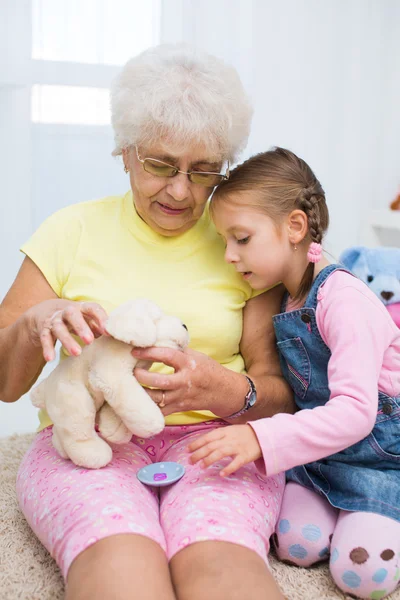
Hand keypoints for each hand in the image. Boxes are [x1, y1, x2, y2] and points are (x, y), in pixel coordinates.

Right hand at [27, 299, 107, 361]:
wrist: (47, 311)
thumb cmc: (76, 317)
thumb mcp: (87, 318)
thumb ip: (98, 326)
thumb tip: (112, 336)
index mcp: (82, 307)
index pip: (93, 308)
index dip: (101, 318)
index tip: (108, 332)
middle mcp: (67, 311)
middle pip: (72, 315)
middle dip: (81, 327)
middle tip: (90, 341)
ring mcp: (54, 319)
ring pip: (59, 328)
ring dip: (67, 340)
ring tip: (77, 353)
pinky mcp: (44, 329)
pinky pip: (45, 338)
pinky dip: (47, 348)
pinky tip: (50, 358)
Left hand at [132, 347, 246, 416]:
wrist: (224, 391)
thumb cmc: (208, 369)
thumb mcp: (196, 355)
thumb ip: (178, 349)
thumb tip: (156, 339)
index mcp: (189, 364)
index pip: (167, 355)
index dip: (150, 352)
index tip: (135, 351)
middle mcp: (185, 381)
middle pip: (160, 382)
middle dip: (143, 377)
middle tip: (132, 372)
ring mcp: (182, 397)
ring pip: (158, 399)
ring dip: (142, 393)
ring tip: (130, 387)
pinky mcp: (179, 408)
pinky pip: (161, 412)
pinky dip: (148, 409)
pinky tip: (138, 402)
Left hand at [188, 424, 261, 476]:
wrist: (261, 436)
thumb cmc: (241, 435)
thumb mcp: (228, 431)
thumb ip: (216, 437)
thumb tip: (200, 445)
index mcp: (223, 432)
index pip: (207, 437)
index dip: (196, 444)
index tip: (186, 451)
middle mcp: (229, 439)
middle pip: (211, 446)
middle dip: (199, 453)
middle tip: (190, 461)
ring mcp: (237, 447)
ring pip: (221, 452)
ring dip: (209, 459)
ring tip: (201, 466)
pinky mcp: (245, 456)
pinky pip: (236, 462)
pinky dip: (228, 468)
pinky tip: (221, 474)